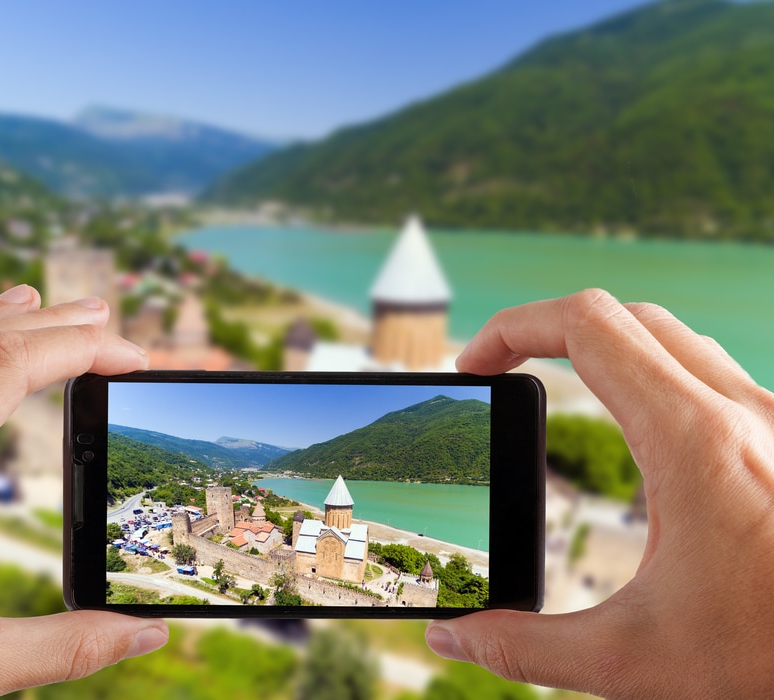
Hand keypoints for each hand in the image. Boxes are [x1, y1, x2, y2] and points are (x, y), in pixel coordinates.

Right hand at [426, 289, 773, 697]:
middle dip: (546, 329)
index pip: (585, 326)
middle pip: (624, 316)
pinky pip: (710, 372)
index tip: (474, 366)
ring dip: (603, 347)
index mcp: (694, 442)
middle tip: (500, 369)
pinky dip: (652, 373)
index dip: (512, 328)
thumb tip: (453, 634)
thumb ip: (527, 647)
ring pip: (673, 338)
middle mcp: (743, 413)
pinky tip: (635, 426)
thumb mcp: (635, 660)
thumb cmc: (773, 659)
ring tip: (554, 383)